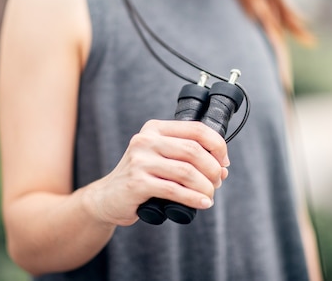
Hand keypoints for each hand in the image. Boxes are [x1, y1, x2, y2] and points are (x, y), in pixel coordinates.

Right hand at [83, 119, 229, 225]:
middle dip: (213, 169)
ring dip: (205, 186)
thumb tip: (222, 168)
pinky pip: (174, 190)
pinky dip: (194, 199)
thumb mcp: (161, 158)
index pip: (196, 129)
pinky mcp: (137, 183)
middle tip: (217, 183)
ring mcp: (139, 161)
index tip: (224, 162)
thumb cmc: (140, 177)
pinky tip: (202, 204)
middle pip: (193, 150)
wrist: (107, 197)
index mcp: (155, 129)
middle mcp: (146, 141)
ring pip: (186, 171)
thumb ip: (188, 158)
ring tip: (209, 195)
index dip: (217, 146)